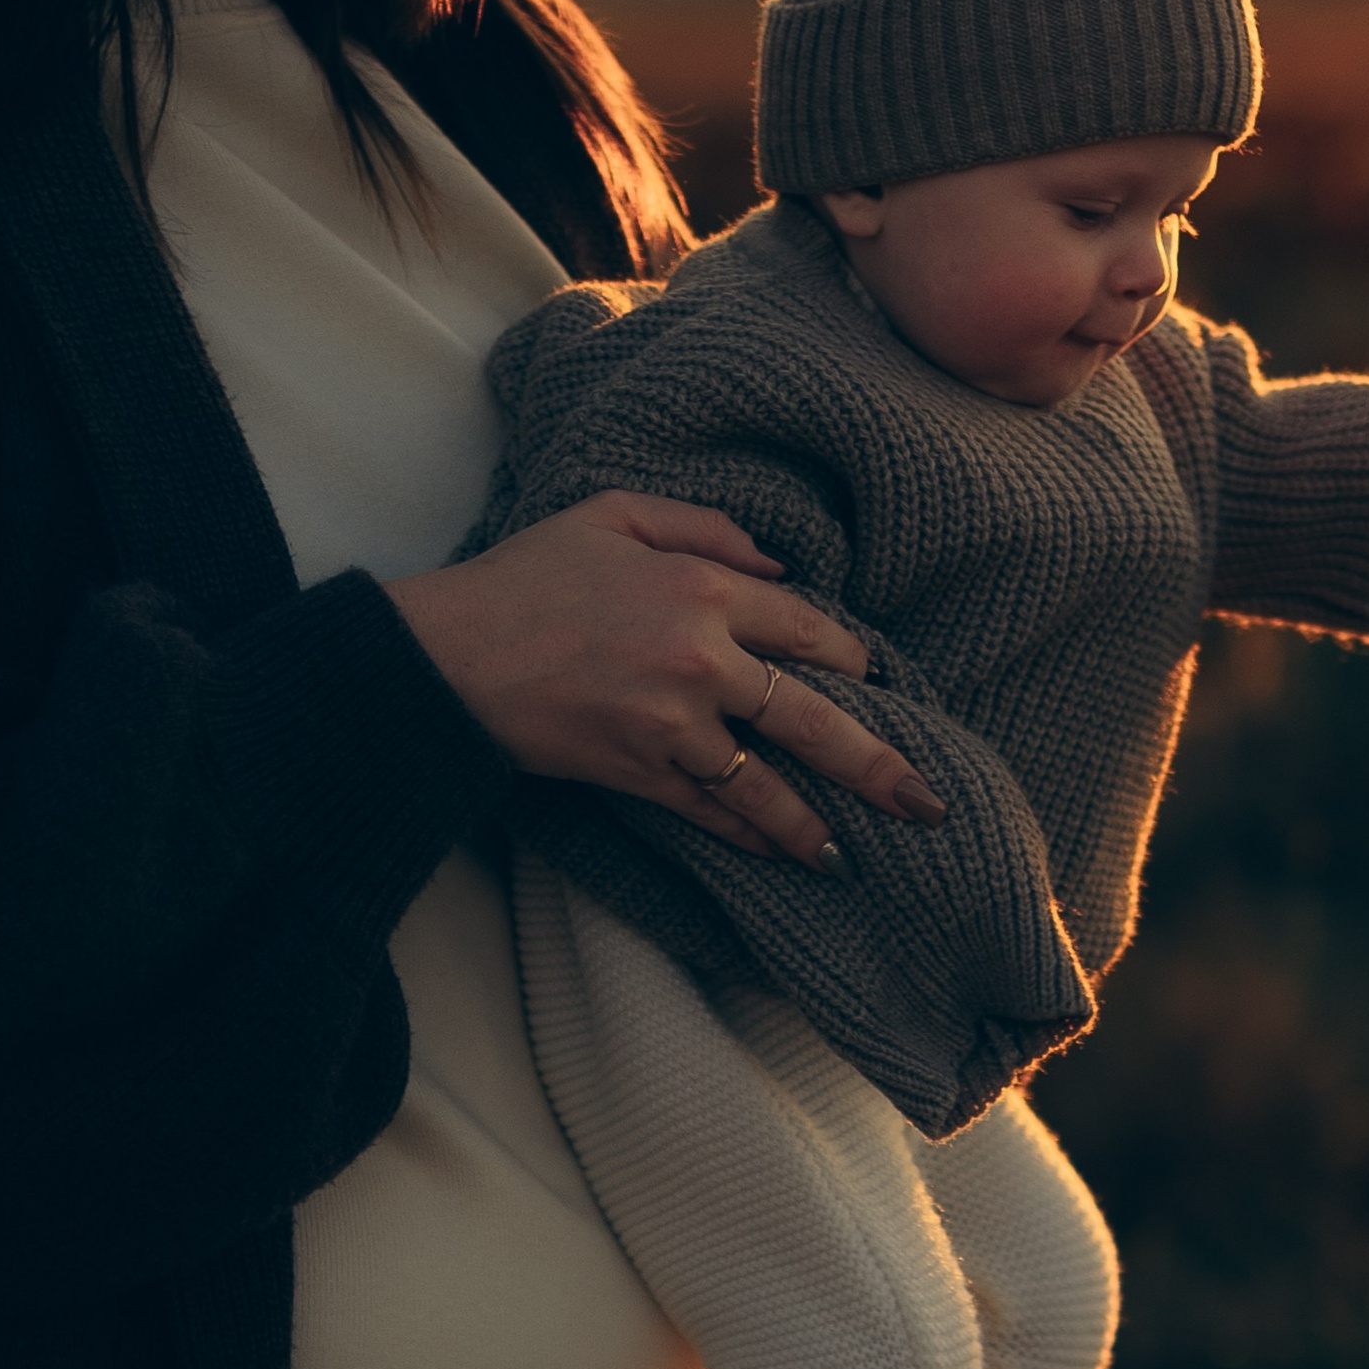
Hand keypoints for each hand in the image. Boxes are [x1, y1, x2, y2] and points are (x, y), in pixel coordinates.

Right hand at [384, 490, 946, 868]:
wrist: (444, 654)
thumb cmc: (525, 575)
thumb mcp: (614, 513)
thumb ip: (703, 526)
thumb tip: (776, 561)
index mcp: (702, 587)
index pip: (808, 629)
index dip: (851, 661)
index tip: (879, 685)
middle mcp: (701, 659)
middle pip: (812, 717)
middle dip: (877, 764)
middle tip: (925, 803)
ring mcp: (671, 723)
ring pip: (766, 783)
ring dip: (814, 824)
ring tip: (854, 855)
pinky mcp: (637, 772)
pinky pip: (710, 811)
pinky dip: (749, 835)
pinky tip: (782, 854)